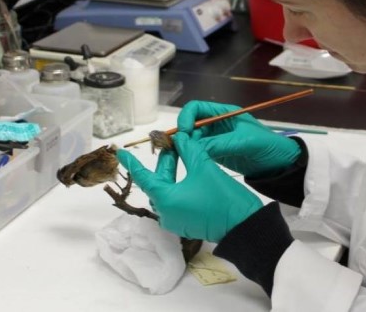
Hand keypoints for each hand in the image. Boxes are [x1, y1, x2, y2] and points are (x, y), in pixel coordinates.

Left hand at [116, 132, 262, 242]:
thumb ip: (188, 150)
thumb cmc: (223, 198)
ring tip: (183, 153)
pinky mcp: (186, 223)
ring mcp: (175, 220)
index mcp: (165, 199)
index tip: (120, 152)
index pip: (143, 177)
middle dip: (166, 161)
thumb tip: (180, 138)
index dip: (132, 162)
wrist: (244, 227)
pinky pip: (176, 200)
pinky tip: (189, 171)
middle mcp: (165, 212)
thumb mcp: (204, 167)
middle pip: (158, 181)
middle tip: (173, 142)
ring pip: (168, 190)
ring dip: (174, 172)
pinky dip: (179, 185)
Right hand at [177, 100, 300, 177]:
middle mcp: (216, 125)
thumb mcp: (244, 141)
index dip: (186, 118)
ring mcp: (216, 140)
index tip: (184, 133)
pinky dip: (192, 156)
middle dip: (183, 134)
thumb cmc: (267, 145)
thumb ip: (220, 143)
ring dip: (186, 146)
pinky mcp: (217, 154)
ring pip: (193, 140)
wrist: (281, 164)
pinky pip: (199, 152)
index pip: (196, 108)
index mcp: (224, 114)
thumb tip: (194, 146)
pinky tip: (190, 163)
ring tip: (182, 157)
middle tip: (179, 149)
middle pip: (191, 124)